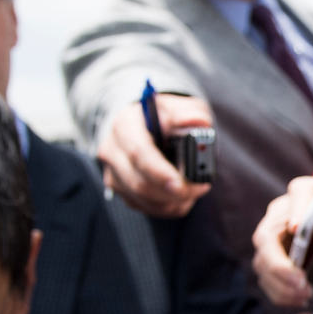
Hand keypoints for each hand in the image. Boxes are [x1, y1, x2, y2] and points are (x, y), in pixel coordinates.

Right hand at [98, 92, 214, 217]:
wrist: (148, 125)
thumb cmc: (165, 116)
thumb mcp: (179, 107)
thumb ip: (189, 113)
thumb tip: (199, 121)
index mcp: (125, 124)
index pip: (138, 153)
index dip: (160, 172)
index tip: (181, 183)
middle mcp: (112, 149)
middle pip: (138, 182)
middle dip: (171, 192)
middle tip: (200, 188)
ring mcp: (113, 172)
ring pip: (142, 198)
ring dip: (171, 200)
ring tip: (194, 190)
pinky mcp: (119, 188)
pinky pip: (144, 206)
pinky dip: (167, 206)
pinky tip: (181, 196)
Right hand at [250, 157, 312, 308]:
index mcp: (301, 191)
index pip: (295, 197)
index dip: (296, 212)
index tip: (299, 228)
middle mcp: (278, 213)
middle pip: (264, 239)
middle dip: (280, 264)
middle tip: (302, 282)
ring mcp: (269, 238)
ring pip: (262, 264)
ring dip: (281, 284)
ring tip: (306, 294)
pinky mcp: (268, 259)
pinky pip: (266, 280)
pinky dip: (281, 294)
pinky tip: (301, 298)